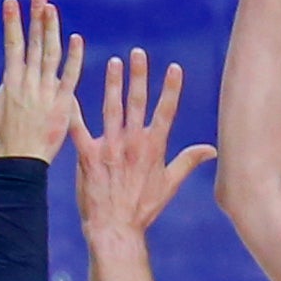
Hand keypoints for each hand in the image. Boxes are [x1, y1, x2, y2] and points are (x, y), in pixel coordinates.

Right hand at [0, 0, 83, 162]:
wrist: (20, 165)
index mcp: (10, 82)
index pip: (12, 44)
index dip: (12, 21)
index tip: (12, 1)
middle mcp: (29, 83)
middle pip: (34, 44)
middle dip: (36, 18)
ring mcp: (47, 92)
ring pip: (52, 55)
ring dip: (53, 30)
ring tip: (52, 9)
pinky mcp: (63, 104)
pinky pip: (71, 77)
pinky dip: (75, 58)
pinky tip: (76, 39)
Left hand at [71, 49, 215, 241]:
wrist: (114, 228)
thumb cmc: (142, 209)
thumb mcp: (169, 185)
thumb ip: (188, 161)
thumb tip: (213, 150)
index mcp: (152, 148)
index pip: (166, 112)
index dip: (171, 89)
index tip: (175, 67)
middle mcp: (132, 143)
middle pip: (137, 103)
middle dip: (139, 76)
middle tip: (138, 53)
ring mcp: (109, 148)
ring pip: (111, 109)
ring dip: (113, 84)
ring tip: (114, 63)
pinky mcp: (87, 156)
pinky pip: (78, 129)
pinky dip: (73, 111)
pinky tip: (68, 93)